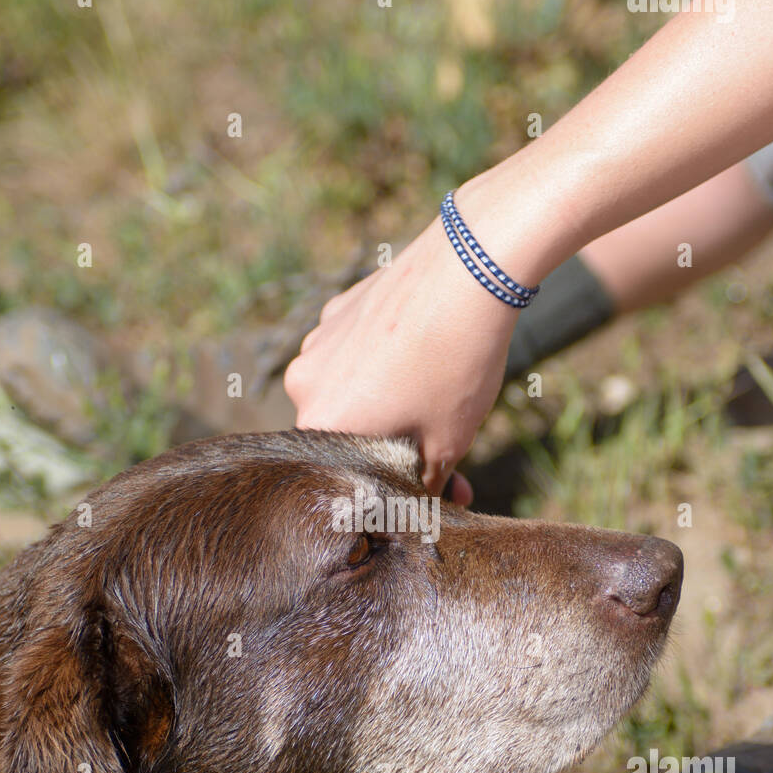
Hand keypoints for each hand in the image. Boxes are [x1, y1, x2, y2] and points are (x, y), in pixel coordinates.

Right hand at [284, 210, 520, 499]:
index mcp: (321, 427)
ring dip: (386, 400)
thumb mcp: (449, 444)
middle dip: (392, 442)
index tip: (430, 484)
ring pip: (350, 388)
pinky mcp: (338, 308)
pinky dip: (385, 360)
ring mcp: (318, 341)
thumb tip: (426, 501)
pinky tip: (428, 350)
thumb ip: (426, 483)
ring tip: (439, 389)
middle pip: (346, 432)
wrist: (468, 271)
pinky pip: (356, 350)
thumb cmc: (455, 366)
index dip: (389, 485)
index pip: (346, 476)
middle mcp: (304, 384)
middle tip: (443, 443)